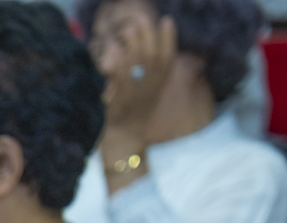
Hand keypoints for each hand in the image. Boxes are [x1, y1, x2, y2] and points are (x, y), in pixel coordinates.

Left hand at [96, 13, 173, 138]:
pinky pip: (122, 77)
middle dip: (149, 35)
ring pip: (139, 63)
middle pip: (154, 55)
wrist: (125, 139)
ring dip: (134, 44)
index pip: (168, 57)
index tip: (167, 20)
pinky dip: (120, 62)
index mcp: (159, 84)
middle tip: (142, 18)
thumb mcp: (147, 93)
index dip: (169, 38)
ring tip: (129, 28)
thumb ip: (149, 73)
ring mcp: (137, 92)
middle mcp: (152, 87)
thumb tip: (142, 50)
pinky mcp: (122, 99)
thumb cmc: (133, 115)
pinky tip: (117, 50)